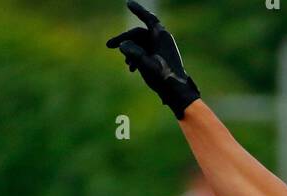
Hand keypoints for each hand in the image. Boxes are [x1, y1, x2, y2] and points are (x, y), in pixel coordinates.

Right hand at [106, 2, 199, 119]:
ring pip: (140, 44)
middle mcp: (162, 40)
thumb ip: (133, 52)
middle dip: (124, 40)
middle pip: (139, 34)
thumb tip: (122, 45)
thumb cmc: (164, 78)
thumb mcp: (146, 64)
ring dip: (130, 52)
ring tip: (127, 65)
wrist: (177, 94)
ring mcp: (161, 49)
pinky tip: (132, 69)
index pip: (148, 18)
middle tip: (108, 45)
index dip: (138, 10)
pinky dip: (137, 58)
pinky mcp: (160, 58)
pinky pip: (145, 53)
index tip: (128, 3)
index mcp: (161, 36)